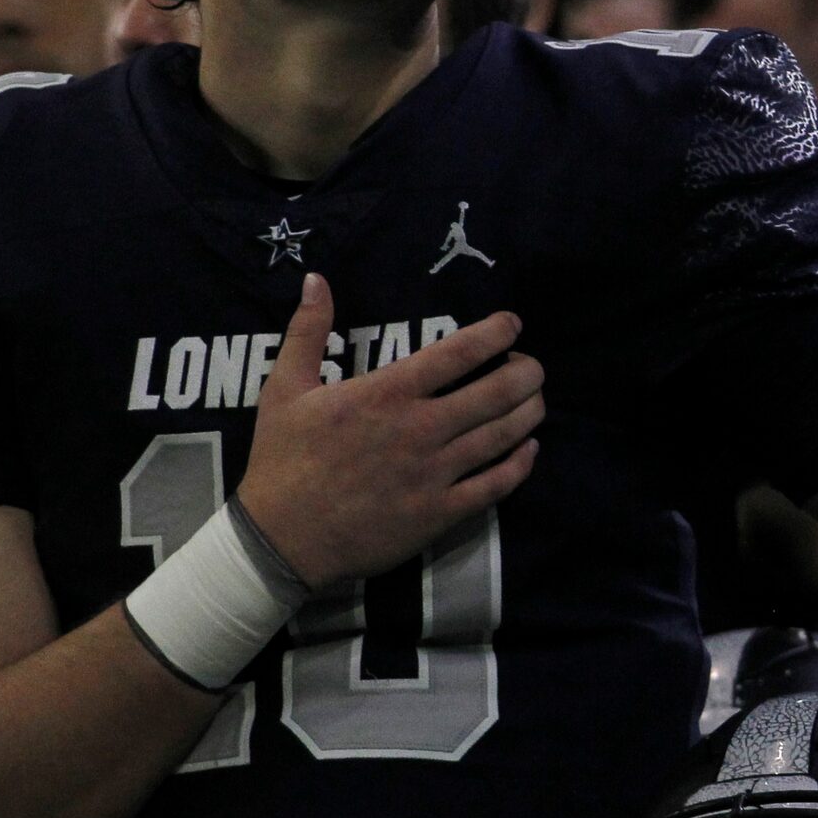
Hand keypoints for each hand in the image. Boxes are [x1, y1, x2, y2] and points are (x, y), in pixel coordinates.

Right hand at [236, 274, 543, 588]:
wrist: (279, 539)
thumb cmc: (282, 461)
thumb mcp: (284, 388)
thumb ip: (308, 330)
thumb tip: (316, 277)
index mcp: (386, 394)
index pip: (457, 354)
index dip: (495, 334)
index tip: (512, 324)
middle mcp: (419, 429)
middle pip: (496, 392)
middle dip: (527, 372)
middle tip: (533, 366)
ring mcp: (434, 473)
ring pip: (503, 436)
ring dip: (531, 413)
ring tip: (538, 399)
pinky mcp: (440, 514)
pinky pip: (495, 486)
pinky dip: (521, 465)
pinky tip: (530, 450)